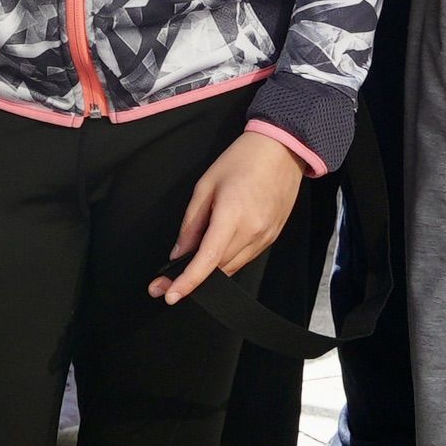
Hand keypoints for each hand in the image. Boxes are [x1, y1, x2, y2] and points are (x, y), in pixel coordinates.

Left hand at [154, 132, 303, 303]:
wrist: (281, 151)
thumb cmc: (242, 160)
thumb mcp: (205, 186)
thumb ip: (191, 223)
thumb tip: (179, 252)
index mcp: (232, 215)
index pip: (208, 259)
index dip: (188, 281)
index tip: (171, 294)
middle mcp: (252, 231)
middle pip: (218, 269)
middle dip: (190, 279)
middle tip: (164, 284)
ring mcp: (265, 237)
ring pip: (231, 268)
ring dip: (209, 272)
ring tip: (187, 266)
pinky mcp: (271, 238)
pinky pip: (244, 259)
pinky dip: (225, 261)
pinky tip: (214, 252)